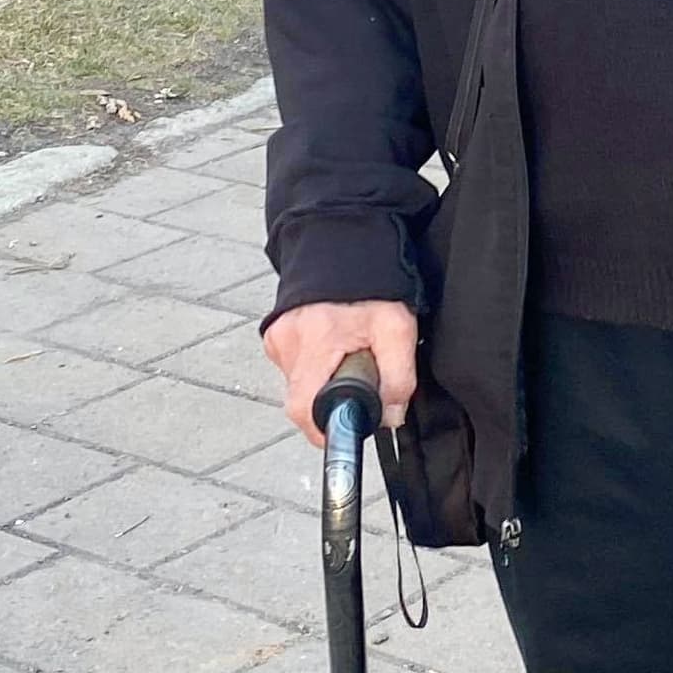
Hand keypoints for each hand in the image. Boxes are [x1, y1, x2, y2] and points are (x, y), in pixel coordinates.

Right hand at [263, 298, 418, 448]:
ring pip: (298, 383)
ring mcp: (278, 336)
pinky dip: (314, 364)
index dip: (323, 429)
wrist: (345, 241)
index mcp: (317, 340)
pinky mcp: (274, 333)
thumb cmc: (374, 284)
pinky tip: (331, 345)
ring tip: (345, 354)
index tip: (343, 431)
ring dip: (322, 381)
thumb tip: (390, 418)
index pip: (303, 408)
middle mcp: (289, 340)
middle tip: (356, 378)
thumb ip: (399, 377)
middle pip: (302, 399)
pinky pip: (293, 365)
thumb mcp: (398, 329)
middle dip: (330, 401)